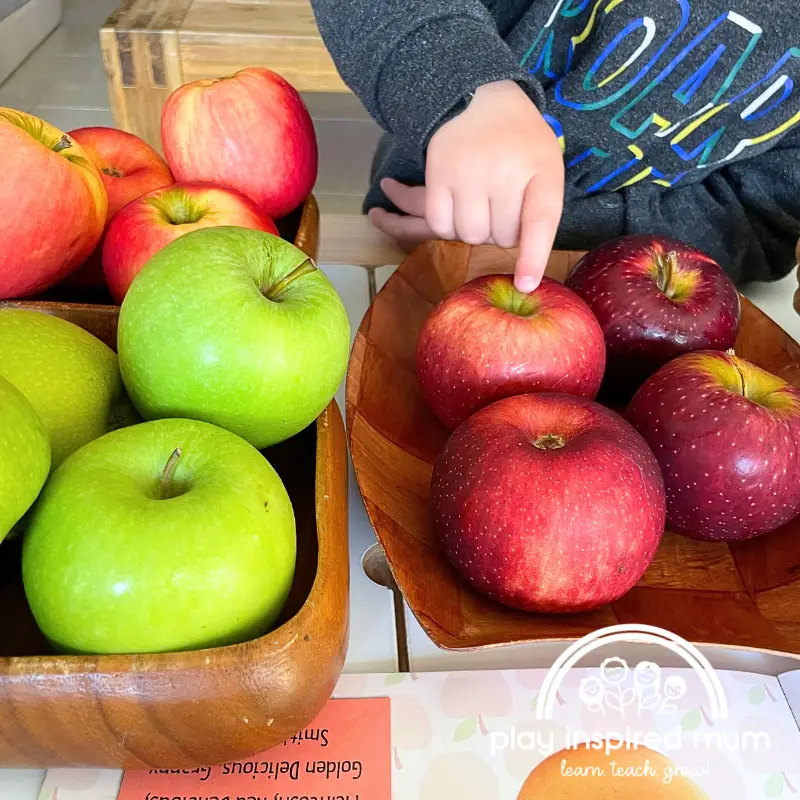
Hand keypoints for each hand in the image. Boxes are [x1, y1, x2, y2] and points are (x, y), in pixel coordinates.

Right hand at [374, 80, 561, 292]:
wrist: (478, 97)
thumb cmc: (519, 143)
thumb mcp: (545, 168)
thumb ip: (540, 212)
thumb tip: (523, 273)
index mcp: (543, 170)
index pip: (540, 222)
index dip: (532, 257)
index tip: (526, 285)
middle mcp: (505, 170)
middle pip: (499, 237)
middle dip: (501, 230)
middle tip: (502, 202)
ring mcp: (469, 171)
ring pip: (468, 234)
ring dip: (473, 228)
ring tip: (479, 203)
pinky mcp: (438, 173)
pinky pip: (438, 223)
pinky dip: (445, 224)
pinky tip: (452, 206)